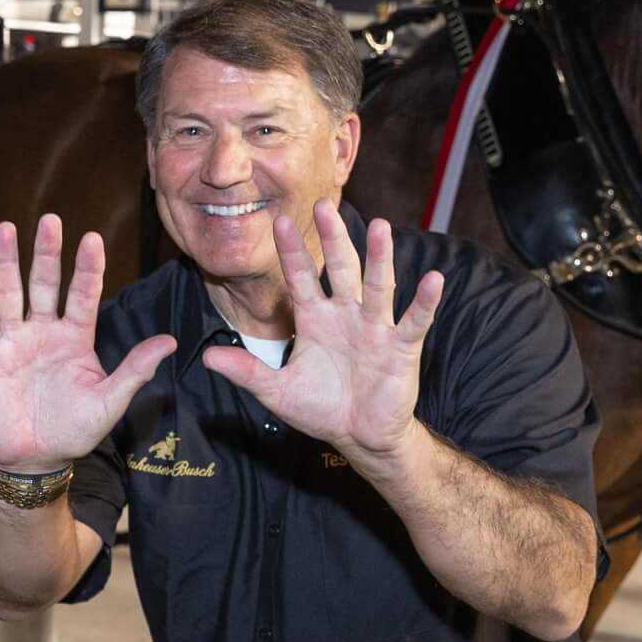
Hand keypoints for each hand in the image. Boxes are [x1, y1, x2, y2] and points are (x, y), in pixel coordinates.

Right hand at [0, 216, 175, 473]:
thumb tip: (170, 342)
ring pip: (9, 292)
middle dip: (47, 253)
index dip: (87, 268)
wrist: (33, 458)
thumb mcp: (109, 401)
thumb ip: (135, 370)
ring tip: (7, 228)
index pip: (82, 295)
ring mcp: (13, 340)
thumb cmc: (74, 431)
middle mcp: (44, 331)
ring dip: (7, 262)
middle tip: (50, 220)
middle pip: (45, 284)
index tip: (91, 238)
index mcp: (75, 338)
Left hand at [200, 203, 444, 464]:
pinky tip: (433, 278)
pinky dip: (424, 301)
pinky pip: (414, 320)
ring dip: (380, 257)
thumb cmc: (321, 408)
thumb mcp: (277, 392)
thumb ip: (247, 372)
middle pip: (340, 269)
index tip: (279, 223)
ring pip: (378, 286)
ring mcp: (375, 328)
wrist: (359, 436)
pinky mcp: (401, 348)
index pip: (301, 279)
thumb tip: (207, 358)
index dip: (291, 253)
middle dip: (333, 239)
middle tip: (324, 205)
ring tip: (381, 226)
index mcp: (315, 319)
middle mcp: (346, 315)